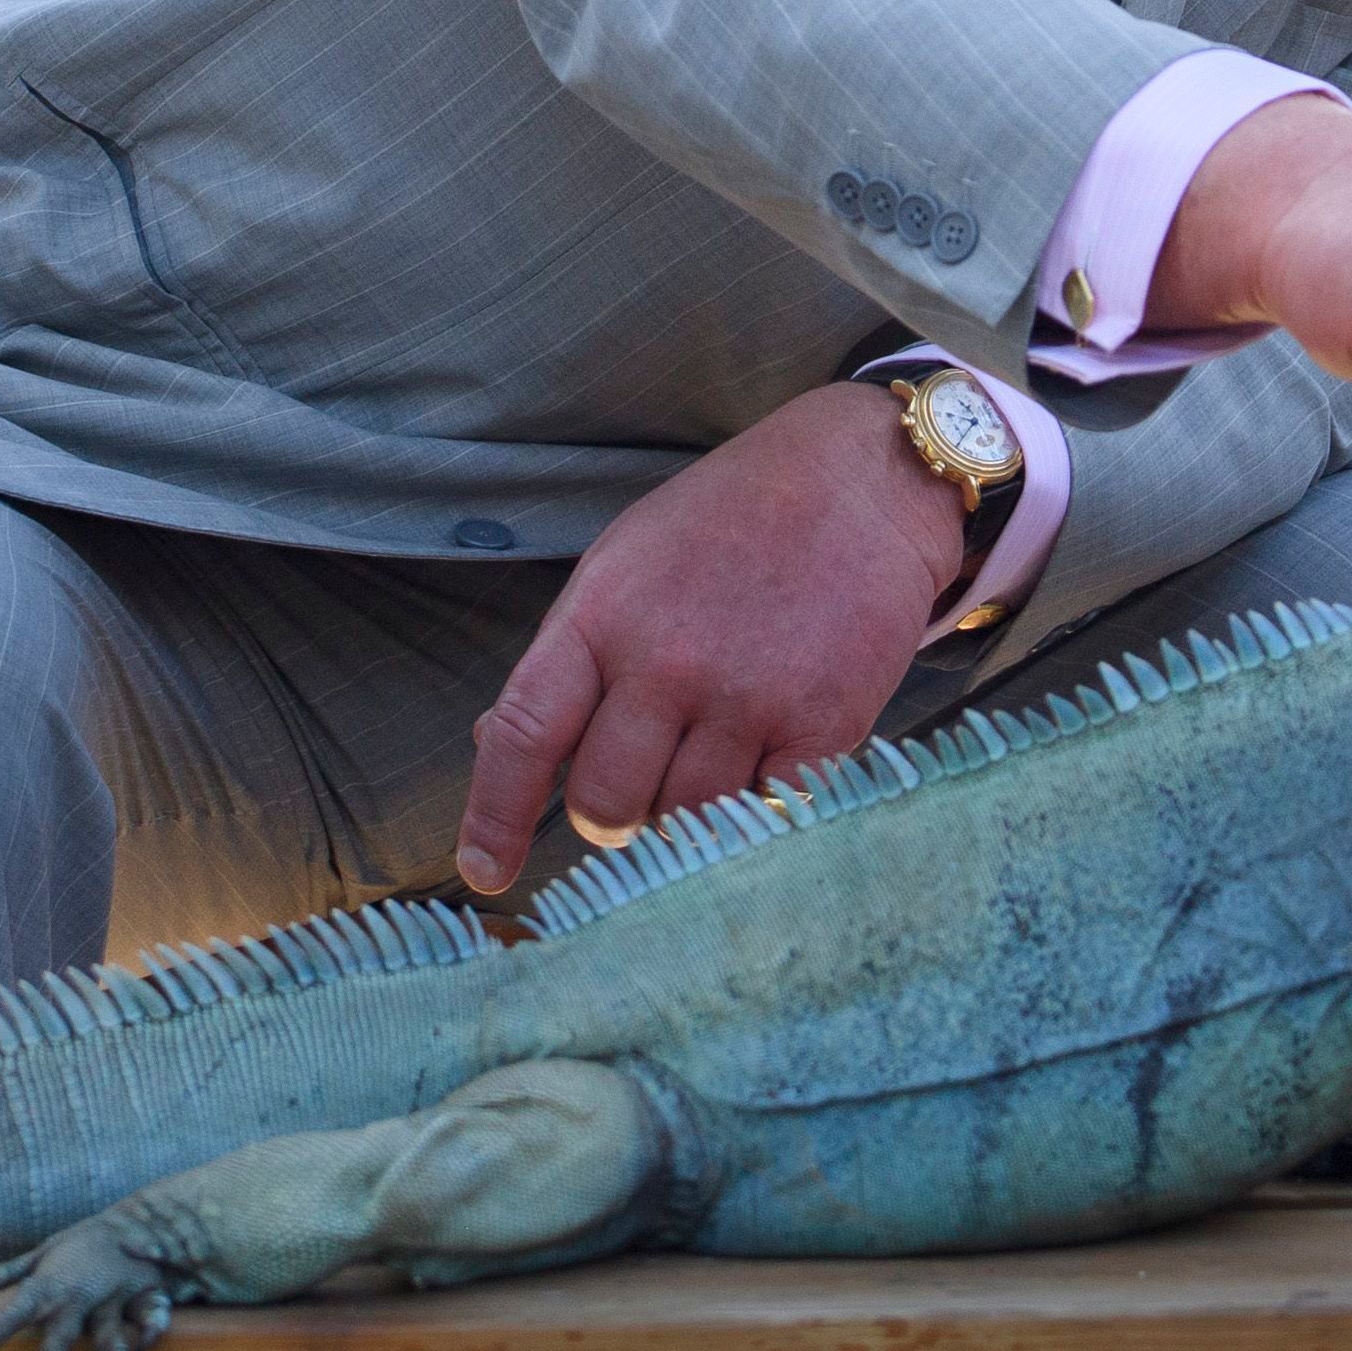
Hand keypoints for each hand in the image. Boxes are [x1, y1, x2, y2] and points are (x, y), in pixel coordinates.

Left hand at [454, 381, 965, 893]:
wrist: (865, 478)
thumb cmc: (731, 520)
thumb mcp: (625, 561)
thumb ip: (567, 654)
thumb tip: (494, 741)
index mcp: (602, 615)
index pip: (522, 737)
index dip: (494, 817)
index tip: (486, 872)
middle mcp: (667, 662)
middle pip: (604, 804)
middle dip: (612, 814)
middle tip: (645, 782)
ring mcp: (747, 697)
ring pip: (684, 823)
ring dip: (690, 809)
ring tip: (720, 745)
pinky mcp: (824, 724)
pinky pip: (765, 816)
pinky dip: (761, 804)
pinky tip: (773, 755)